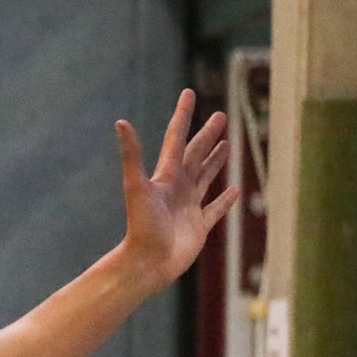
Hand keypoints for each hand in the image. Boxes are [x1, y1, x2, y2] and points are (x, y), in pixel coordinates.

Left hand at [113, 88, 241, 290]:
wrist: (147, 262)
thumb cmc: (141, 225)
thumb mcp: (136, 186)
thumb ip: (131, 154)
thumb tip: (120, 121)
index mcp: (165, 175)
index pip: (176, 138)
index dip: (183, 115)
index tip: (188, 93)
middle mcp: (177, 187)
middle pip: (196, 154)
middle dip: (207, 135)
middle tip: (220, 116)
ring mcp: (189, 206)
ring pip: (206, 177)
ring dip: (216, 161)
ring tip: (226, 144)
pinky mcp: (199, 226)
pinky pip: (215, 209)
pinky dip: (225, 199)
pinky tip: (235, 189)